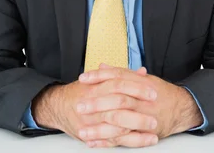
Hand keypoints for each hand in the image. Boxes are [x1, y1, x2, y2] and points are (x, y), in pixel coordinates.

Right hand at [32, 66, 159, 147]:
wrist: (57, 106)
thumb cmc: (81, 91)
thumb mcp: (99, 79)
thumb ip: (121, 75)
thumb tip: (142, 72)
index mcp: (97, 87)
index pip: (120, 84)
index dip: (137, 88)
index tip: (153, 92)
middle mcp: (93, 103)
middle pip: (119, 106)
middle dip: (139, 111)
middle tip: (156, 114)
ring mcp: (91, 121)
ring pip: (117, 126)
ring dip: (138, 129)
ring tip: (154, 130)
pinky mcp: (90, 135)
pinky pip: (113, 140)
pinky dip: (130, 141)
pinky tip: (144, 140)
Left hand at [77, 64, 202, 146]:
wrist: (182, 108)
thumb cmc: (160, 92)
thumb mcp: (142, 78)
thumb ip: (121, 73)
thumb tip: (101, 66)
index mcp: (140, 83)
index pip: (117, 77)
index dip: (99, 77)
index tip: (83, 79)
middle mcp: (142, 100)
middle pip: (117, 99)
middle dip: (97, 104)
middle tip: (79, 106)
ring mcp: (144, 117)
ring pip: (119, 121)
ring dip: (99, 128)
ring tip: (82, 130)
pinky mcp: (145, 132)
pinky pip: (124, 139)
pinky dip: (107, 141)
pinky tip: (94, 142)